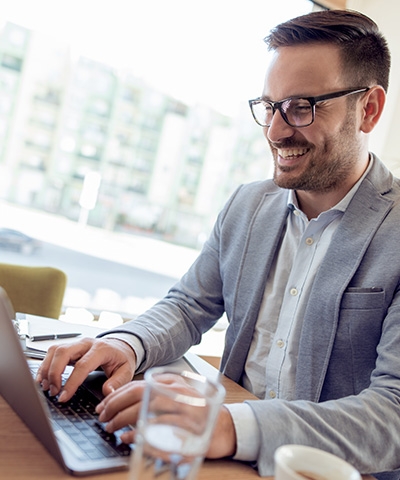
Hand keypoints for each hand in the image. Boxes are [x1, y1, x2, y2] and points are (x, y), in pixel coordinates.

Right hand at [36, 337, 136, 401]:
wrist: (120, 346)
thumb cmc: (121, 358)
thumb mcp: (126, 371)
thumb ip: (117, 382)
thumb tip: (107, 393)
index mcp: (102, 349)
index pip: (82, 365)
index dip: (71, 382)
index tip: (63, 397)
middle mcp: (87, 343)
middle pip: (64, 352)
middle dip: (54, 373)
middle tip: (54, 391)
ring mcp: (77, 343)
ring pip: (55, 350)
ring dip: (47, 369)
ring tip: (46, 387)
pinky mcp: (70, 347)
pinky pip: (53, 352)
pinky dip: (45, 365)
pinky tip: (44, 379)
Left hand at [97, 378, 236, 458]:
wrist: (226, 428)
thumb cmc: (197, 415)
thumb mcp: (175, 398)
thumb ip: (154, 396)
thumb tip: (123, 403)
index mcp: (172, 382)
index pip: (137, 385)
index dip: (116, 396)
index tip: (102, 407)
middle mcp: (177, 391)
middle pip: (138, 394)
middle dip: (115, 406)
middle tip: (103, 418)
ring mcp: (183, 408)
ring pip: (146, 409)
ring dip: (124, 420)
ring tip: (111, 428)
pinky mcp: (188, 427)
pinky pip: (159, 429)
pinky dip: (141, 433)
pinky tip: (129, 437)